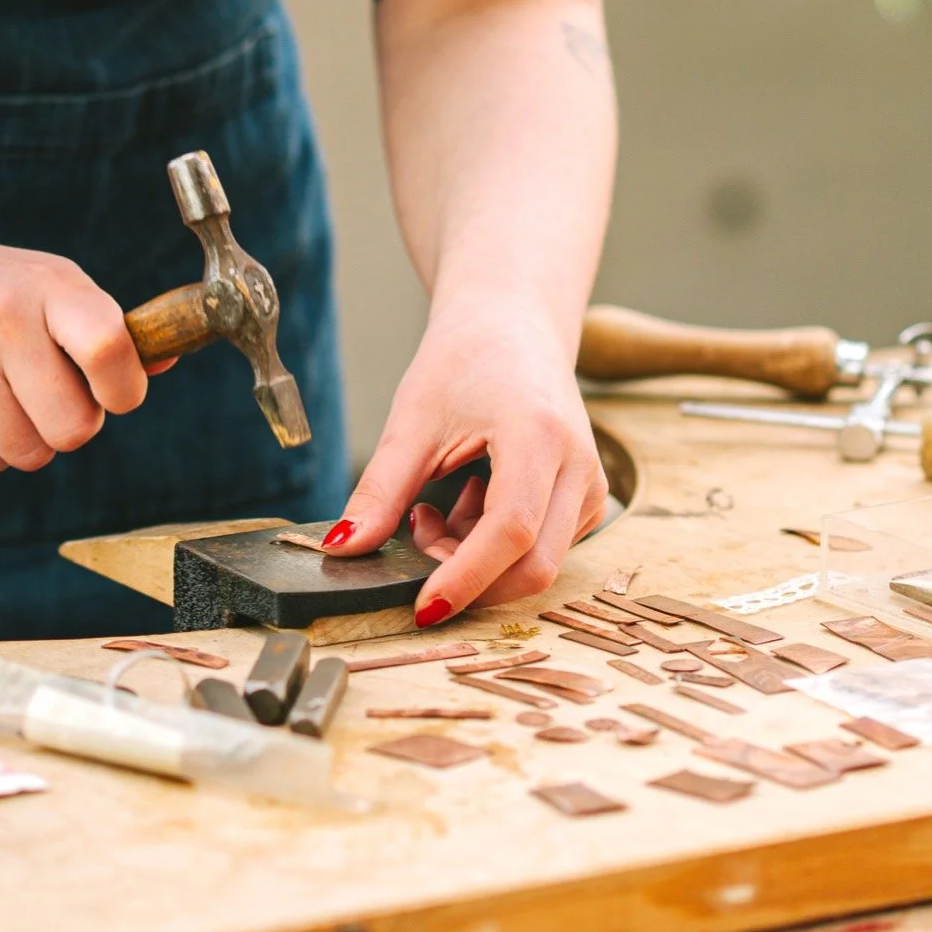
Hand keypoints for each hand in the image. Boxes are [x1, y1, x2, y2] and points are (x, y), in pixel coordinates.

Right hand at [0, 215, 149, 472]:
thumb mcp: (51, 283)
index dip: (124, 389)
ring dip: (27, 438)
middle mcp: (1, 318)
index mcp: (49, 286)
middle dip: (72, 424)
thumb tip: (166, 362)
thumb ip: (107, 329)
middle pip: (73, 427)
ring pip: (28, 453)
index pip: (108, 349)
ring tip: (6, 395)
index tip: (115, 393)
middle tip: (51, 397)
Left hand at [322, 308, 608, 619]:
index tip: (421, 607)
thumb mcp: (411, 421)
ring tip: (434, 504)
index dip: (465, 577)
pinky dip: (492, 544)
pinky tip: (466, 501)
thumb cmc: (464, 359)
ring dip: (475, 557)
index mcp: (538, 436)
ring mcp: (590, 487)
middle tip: (415, 533)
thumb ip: (379, 491)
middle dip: (467, 576)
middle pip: (533, 564)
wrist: (512, 324)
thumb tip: (342, 549)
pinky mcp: (585, 500)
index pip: (510, 532)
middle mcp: (579, 467)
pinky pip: (540, 548)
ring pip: (536, 563)